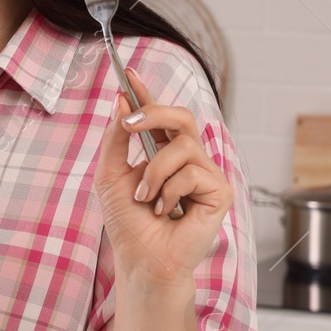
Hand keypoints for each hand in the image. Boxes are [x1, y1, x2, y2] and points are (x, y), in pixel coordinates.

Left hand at [92, 68, 233, 286]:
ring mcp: (205, 174)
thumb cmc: (128, 223)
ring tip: (146, 199)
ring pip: (183, 147)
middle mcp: (186, 159)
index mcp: (160, 153)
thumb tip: (120, 103)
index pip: (157, 116)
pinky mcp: (220, 192)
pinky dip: (170, 192)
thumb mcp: (110, 176)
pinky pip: (193, 173)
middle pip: (181, 117)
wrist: (142, 258)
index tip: (127, 71)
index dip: (144, 93)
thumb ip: (115, 140)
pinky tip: (167, 211)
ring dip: (154, 173)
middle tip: (129, 124)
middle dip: (153, 114)